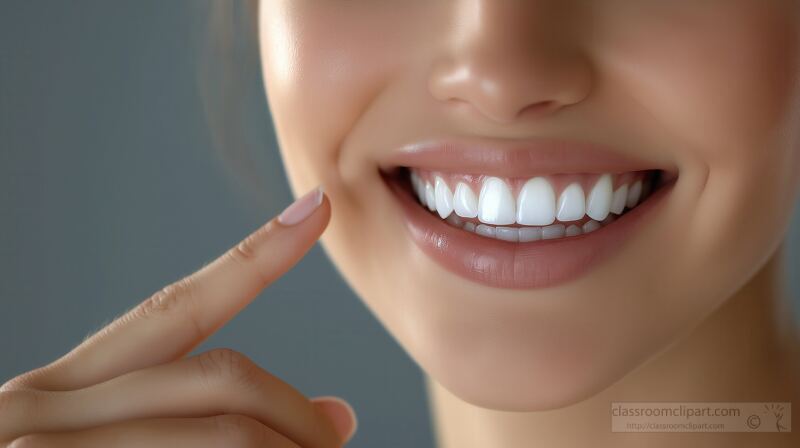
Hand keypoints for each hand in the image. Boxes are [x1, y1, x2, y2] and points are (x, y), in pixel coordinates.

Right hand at [0, 187, 356, 446]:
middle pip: (223, 380)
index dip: (258, 255)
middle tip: (336, 437)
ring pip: (223, 437)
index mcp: (59, 392)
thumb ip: (192, 425)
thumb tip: (333, 416)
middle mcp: (43, 410)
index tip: (320, 207)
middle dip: (298, 416)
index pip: (178, 306)